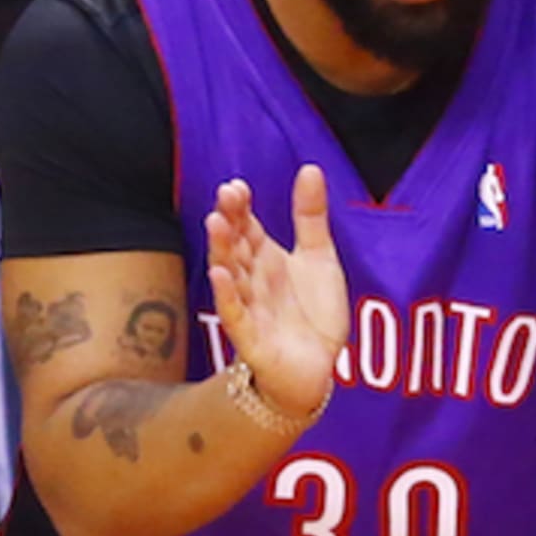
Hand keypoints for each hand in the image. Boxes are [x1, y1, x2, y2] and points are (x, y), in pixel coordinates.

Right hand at [203, 165, 348, 418]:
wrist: (317, 368)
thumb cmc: (312, 314)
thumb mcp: (319, 257)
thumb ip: (311, 216)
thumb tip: (311, 167)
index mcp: (265, 258)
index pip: (247, 227)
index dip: (241, 208)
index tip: (236, 187)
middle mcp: (252, 279)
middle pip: (236, 246)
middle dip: (230, 221)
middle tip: (226, 196)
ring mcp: (250, 307)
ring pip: (231, 275)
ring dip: (222, 251)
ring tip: (216, 223)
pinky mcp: (252, 337)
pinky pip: (235, 314)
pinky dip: (227, 295)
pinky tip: (221, 274)